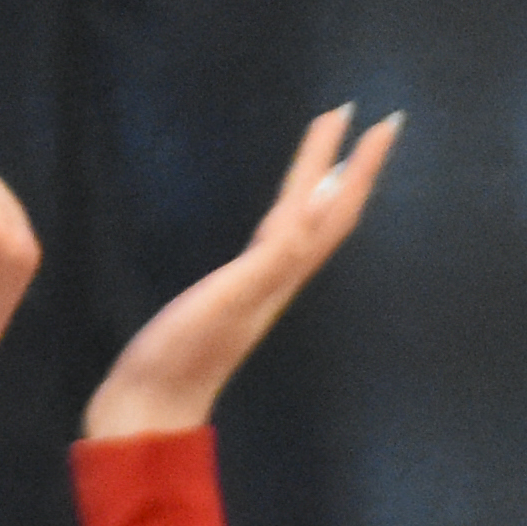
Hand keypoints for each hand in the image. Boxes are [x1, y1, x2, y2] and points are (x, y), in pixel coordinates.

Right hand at [84, 105, 399, 439]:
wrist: (148, 409)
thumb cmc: (182, 354)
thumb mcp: (228, 300)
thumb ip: (270, 258)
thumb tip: (309, 207)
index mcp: (281, 272)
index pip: (326, 207)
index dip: (349, 163)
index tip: (368, 116)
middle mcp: (279, 278)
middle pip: (329, 217)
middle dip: (354, 170)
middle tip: (378, 125)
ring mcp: (257, 290)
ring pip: (308, 230)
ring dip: (327, 190)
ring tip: (338, 160)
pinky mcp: (230, 299)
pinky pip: (275, 245)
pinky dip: (287, 218)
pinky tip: (278, 218)